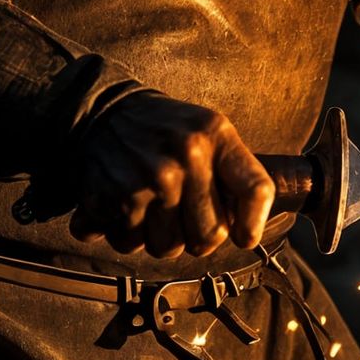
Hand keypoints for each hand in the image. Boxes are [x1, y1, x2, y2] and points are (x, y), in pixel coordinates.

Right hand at [69, 93, 274, 258]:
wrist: (104, 111)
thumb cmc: (165, 129)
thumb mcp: (209, 131)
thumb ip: (236, 171)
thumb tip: (252, 228)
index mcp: (216, 136)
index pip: (255, 189)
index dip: (253, 224)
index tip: (245, 237)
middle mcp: (186, 156)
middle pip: (209, 237)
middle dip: (195, 236)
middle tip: (181, 213)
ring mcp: (150, 177)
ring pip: (167, 248)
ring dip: (157, 236)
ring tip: (151, 205)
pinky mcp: (115, 194)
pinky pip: (129, 243)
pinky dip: (124, 233)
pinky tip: (124, 206)